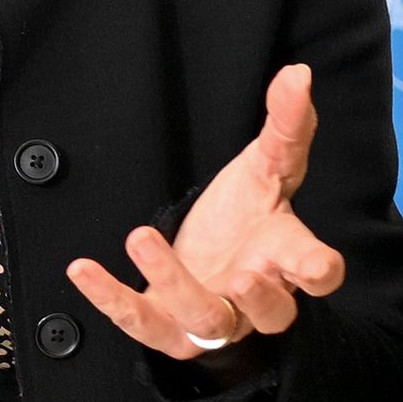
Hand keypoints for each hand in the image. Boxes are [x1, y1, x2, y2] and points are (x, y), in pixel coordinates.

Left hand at [68, 64, 344, 359]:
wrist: (210, 254)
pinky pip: (141, 323)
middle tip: (241, 275)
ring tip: (142, 238)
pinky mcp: (168, 326)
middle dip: (260, 299)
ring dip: (174, 283)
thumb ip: (286, 124)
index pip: (320, 273)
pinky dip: (110, 298)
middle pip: (273, 314)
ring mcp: (213, 317)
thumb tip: (297, 74)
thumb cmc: (248, 216)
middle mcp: (254, 297)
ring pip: (206, 320)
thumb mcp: (266, 165)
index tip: (316, 266)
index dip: (320, 272)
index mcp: (286, 257)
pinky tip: (82, 269)